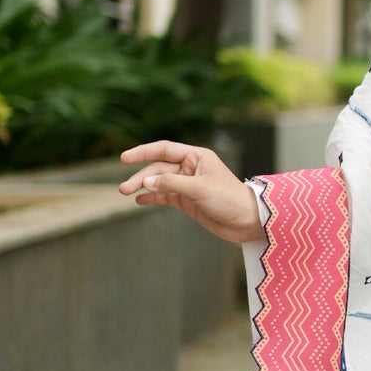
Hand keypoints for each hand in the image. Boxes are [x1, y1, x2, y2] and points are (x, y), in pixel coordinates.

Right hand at [117, 140, 263, 242]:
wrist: (247, 221)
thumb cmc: (229, 199)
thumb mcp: (200, 188)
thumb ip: (172, 183)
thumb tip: (148, 181)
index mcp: (197, 156)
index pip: (164, 149)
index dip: (143, 152)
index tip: (124, 158)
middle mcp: (191, 168)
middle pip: (159, 168)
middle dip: (141, 176)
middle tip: (123, 188)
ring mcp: (189, 185)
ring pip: (160, 182)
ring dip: (144, 187)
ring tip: (125, 193)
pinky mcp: (189, 201)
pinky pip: (166, 196)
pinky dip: (153, 198)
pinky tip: (139, 200)